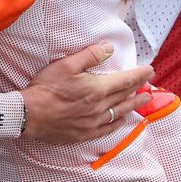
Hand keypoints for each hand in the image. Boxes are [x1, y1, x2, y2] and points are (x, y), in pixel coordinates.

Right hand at [19, 41, 153, 142]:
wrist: (30, 114)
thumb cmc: (46, 88)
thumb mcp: (66, 65)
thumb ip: (89, 56)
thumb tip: (109, 48)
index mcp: (97, 88)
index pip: (125, 80)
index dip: (139, 75)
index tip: (150, 70)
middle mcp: (100, 106)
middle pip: (124, 96)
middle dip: (139, 88)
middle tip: (150, 84)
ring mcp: (94, 122)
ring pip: (120, 112)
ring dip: (134, 105)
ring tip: (144, 101)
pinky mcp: (85, 133)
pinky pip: (108, 128)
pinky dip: (118, 123)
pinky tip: (123, 120)